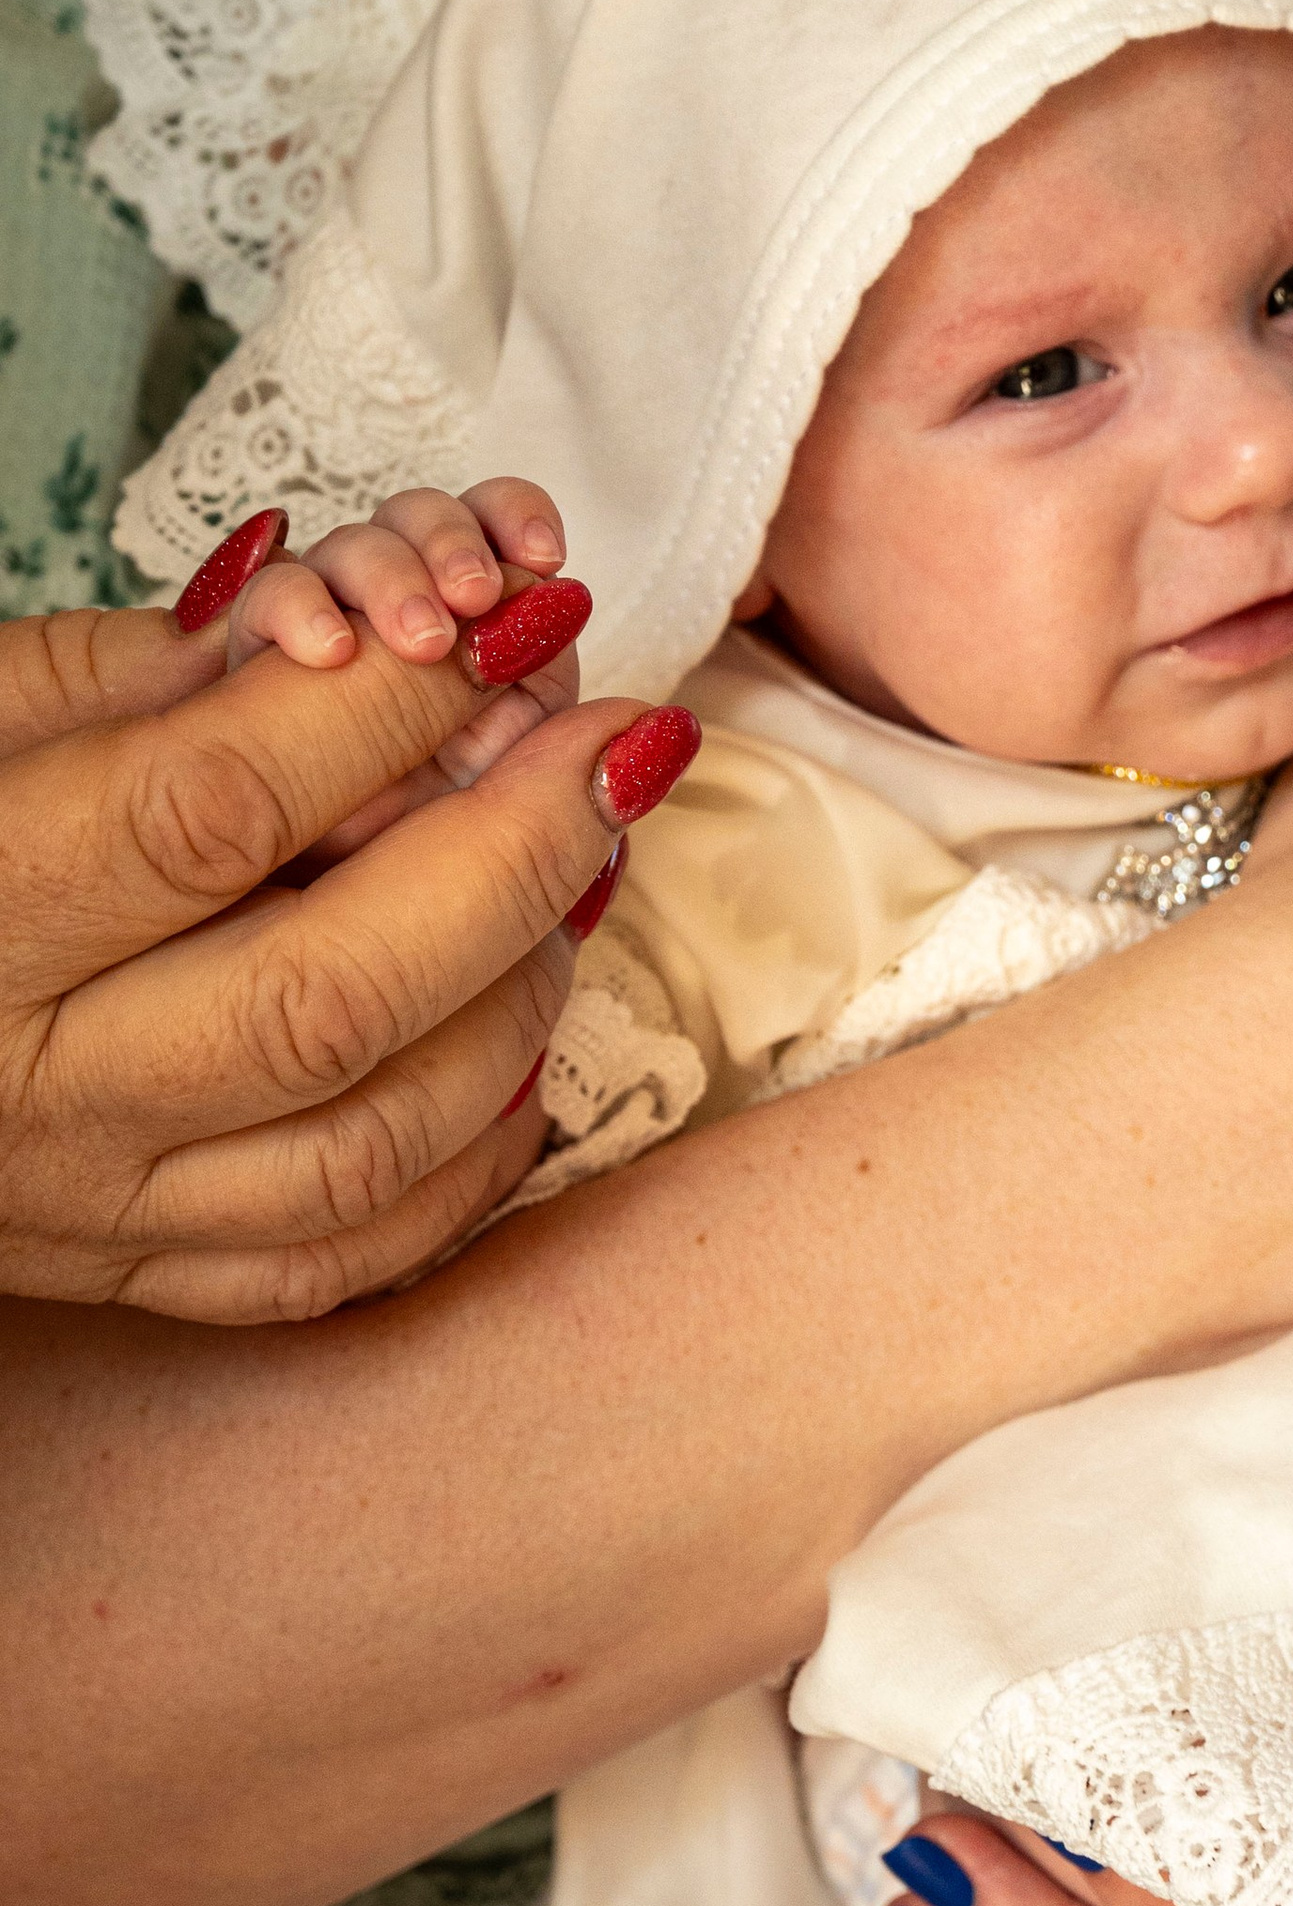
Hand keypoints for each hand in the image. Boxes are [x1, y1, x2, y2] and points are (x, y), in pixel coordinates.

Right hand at [0, 526, 697, 1319]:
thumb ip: (154, 683)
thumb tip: (372, 640)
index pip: (217, 804)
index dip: (399, 707)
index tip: (521, 627)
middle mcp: (28, 1085)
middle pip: (330, 992)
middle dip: (515, 856)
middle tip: (619, 748)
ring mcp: (91, 1203)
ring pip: (371, 1137)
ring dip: (519, 998)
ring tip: (575, 879)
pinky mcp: (140, 1278)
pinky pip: (353, 1253)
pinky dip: (472, 1153)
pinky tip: (518, 1041)